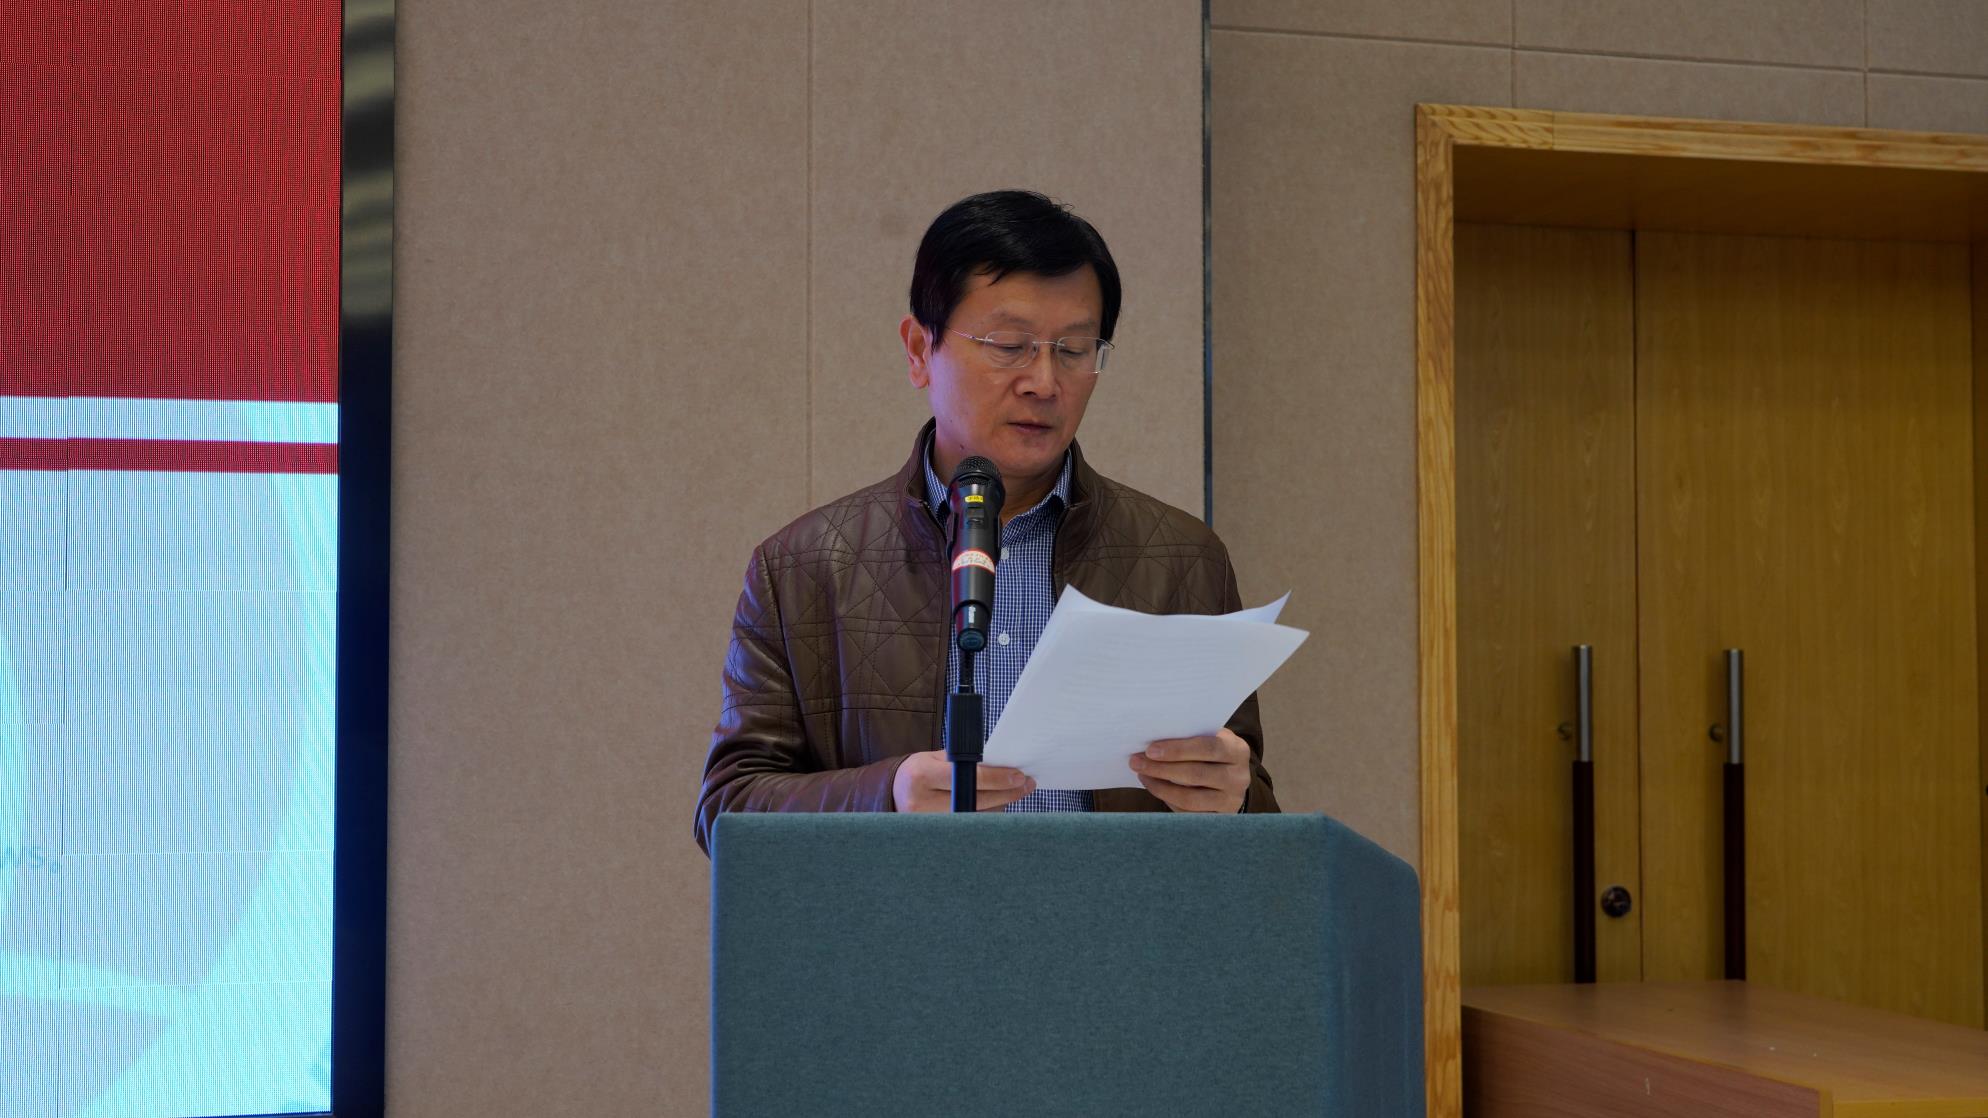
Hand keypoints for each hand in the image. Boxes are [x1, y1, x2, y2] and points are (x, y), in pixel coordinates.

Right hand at [892, 750, 1034, 812]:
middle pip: (978, 800)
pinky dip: (988, 815)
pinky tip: (998, 804)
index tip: (1018, 776)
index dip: (997, 778)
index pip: (968, 778)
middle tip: (1025, 784)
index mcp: (921, 776)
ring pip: (978, 816)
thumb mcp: (933, 758)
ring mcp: (929, 825)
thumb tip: (1002, 765)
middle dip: (1006, 792)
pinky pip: (972, 826)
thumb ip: (962, 761)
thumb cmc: (919, 772)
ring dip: (1001, 804)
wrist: (894, 796)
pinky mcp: (937, 837)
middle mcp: (922, 804)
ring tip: (1015, 791)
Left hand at [1127, 729, 1250, 812]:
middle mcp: (1238, 777)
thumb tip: (1151, 740)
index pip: (1208, 748)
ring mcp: (1231, 800)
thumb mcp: (1210, 738)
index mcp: (1237, 750)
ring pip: (1190, 798)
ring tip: (1142, 775)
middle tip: (1136, 762)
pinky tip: (1155, 787)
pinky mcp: (1219, 818)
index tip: (1150, 750)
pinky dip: (1168, 800)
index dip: (1178, 750)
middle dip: (1161, 768)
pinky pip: (1188, 813)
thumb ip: (1190, 736)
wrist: (1232, 777)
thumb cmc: (1212, 752)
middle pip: (1196, 774)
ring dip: (1160, 787)